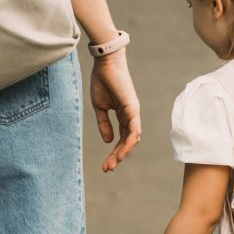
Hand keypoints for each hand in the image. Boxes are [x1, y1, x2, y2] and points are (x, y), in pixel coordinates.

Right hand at [90, 50, 140, 171]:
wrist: (104, 63)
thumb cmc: (102, 81)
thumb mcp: (100, 107)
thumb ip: (104, 124)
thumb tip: (108, 141)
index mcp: (122, 115)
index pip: (121, 138)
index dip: (114, 152)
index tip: (105, 165)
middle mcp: (130, 116)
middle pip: (127, 142)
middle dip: (117, 157)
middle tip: (107, 169)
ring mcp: (133, 113)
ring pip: (132, 139)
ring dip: (123, 153)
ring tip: (112, 164)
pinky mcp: (132, 108)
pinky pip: (134, 129)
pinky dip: (129, 142)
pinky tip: (121, 151)